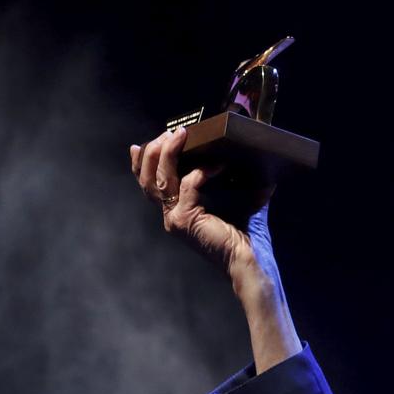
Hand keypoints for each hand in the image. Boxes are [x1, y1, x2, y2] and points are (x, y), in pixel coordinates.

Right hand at [129, 128, 277, 290]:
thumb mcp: (236, 199)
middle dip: (154, 151)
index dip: (143, 162)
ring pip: (159, 179)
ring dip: (167, 153)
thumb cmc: (245, 235)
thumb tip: (250, 156)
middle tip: (170, 133)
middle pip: (146, 177)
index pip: (149, 183)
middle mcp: (171, 214)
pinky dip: (201, 172)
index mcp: (177, 210)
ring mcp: (175, 218)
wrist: (249, 261)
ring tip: (180, 135)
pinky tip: (216, 165)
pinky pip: (188, 186)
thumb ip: (234, 179)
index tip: (148, 141)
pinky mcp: (186, 219)